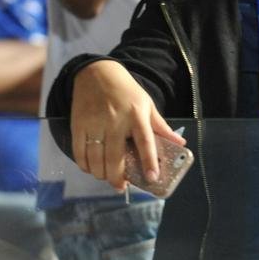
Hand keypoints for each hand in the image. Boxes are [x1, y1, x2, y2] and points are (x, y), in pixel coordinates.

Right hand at [70, 60, 185, 190]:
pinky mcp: (78, 125)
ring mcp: (94, 123)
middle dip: (118, 178)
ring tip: (108, 178)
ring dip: (101, 174)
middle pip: (115, 157)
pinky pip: (79, 152)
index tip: (152, 178)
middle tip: (121, 187)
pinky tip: (92, 169)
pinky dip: (85, 165)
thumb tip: (181, 144)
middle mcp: (115, 120)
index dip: (149, 162)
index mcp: (137, 115)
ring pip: (96, 159)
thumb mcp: (147, 105)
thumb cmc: (126, 92)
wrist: (96, 73)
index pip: (145, 142)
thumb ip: (161, 127)